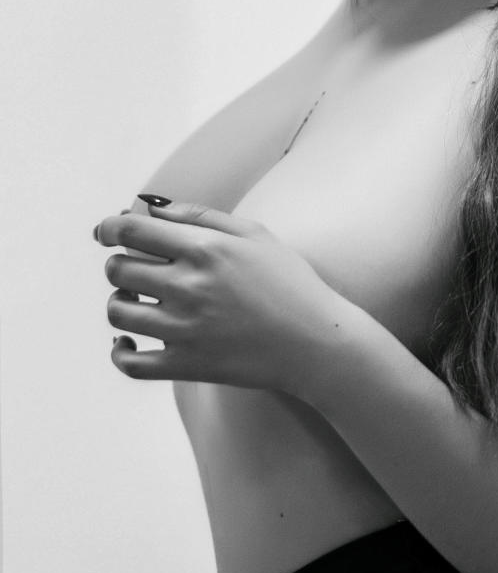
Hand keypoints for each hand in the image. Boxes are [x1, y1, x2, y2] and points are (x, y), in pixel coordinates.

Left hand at [95, 202, 353, 391]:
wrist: (316, 342)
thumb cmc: (289, 282)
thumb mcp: (254, 233)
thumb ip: (201, 215)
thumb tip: (151, 208)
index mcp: (205, 248)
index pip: (130, 231)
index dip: (108, 228)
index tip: (106, 232)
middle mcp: (189, 286)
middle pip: (118, 269)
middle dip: (118, 263)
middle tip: (133, 266)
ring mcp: (184, 328)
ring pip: (118, 312)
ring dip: (119, 301)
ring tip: (137, 299)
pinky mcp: (186, 364)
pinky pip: (130, 362)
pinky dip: (119, 351)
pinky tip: (127, 340)